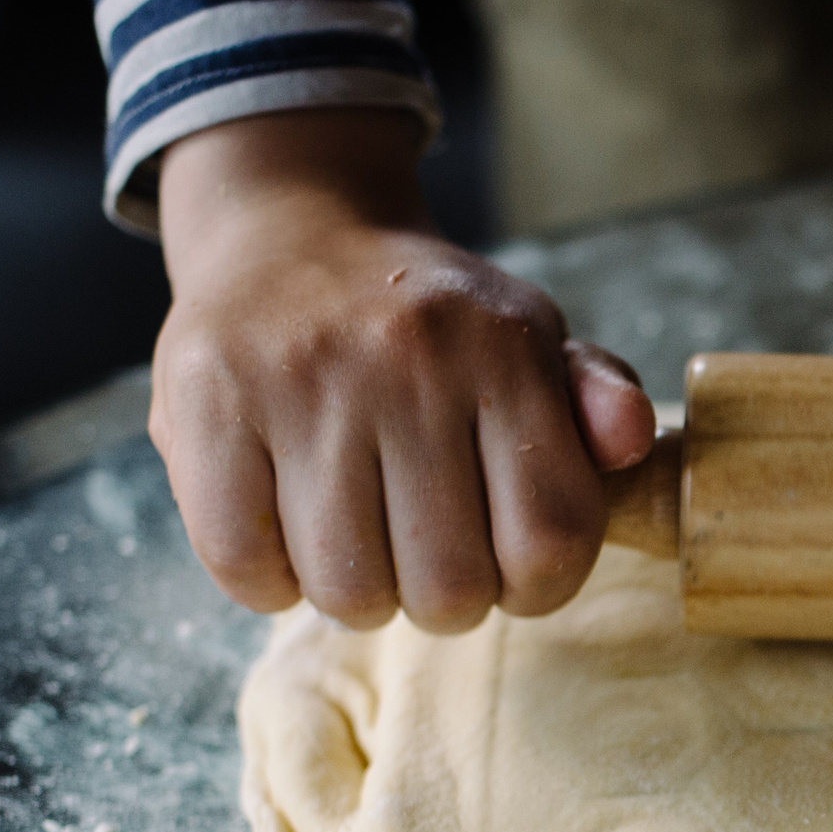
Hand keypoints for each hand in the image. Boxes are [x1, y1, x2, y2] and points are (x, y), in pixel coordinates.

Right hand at [149, 109, 657, 632]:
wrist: (292, 231)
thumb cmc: (432, 325)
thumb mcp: (532, 341)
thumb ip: (594, 398)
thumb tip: (631, 438)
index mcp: (501, 350)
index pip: (552, 540)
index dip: (539, 589)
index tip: (511, 570)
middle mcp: (404, 359)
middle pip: (450, 588)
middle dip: (446, 600)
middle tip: (427, 555)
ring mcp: (298, 380)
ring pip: (348, 591)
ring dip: (359, 595)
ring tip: (360, 540)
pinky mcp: (202, 401)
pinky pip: (246, 567)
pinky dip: (270, 580)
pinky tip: (287, 532)